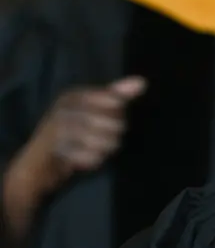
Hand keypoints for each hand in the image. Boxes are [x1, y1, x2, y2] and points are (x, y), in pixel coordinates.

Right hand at [22, 76, 146, 193]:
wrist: (37, 165)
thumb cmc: (73, 132)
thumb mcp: (93, 109)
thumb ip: (117, 94)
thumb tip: (143, 82)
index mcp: (72, 96)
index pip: (112, 100)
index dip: (118, 112)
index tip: (116, 116)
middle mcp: (62, 110)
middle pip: (108, 122)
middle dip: (114, 133)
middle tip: (112, 138)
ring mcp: (55, 131)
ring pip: (98, 140)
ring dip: (105, 147)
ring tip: (103, 148)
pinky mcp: (54, 153)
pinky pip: (86, 157)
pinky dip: (93, 160)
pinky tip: (92, 159)